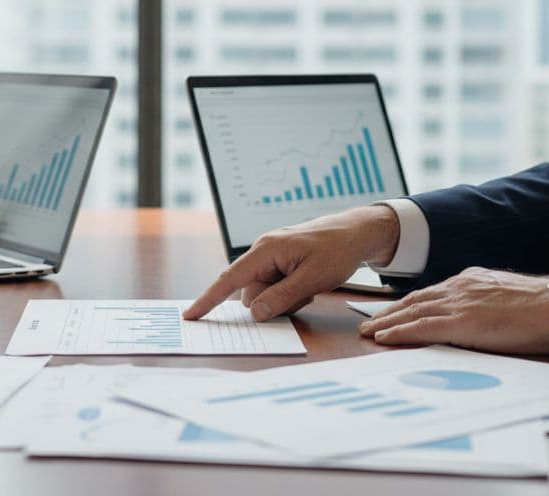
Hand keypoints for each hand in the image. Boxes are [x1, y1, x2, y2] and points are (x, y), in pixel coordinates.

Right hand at [183, 205, 400, 321]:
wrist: (357, 232)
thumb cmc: (336, 250)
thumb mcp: (312, 279)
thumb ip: (282, 297)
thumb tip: (255, 313)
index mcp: (265, 250)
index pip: (229, 279)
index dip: (209, 300)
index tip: (190, 316)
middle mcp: (262, 251)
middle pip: (251, 293)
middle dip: (272, 303)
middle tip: (303, 294)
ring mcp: (271, 256)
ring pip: (264, 293)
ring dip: (284, 299)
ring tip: (309, 287)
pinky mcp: (280, 262)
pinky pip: (275, 287)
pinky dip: (290, 292)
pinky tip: (308, 284)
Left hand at [358, 267, 548, 353]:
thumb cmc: (543, 308)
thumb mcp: (506, 297)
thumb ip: (485, 302)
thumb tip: (477, 315)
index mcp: (470, 281)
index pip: (430, 293)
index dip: (408, 304)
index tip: (391, 312)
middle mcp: (459, 287)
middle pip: (414, 300)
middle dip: (388, 312)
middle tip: (368, 324)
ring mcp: (459, 303)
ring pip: (412, 312)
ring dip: (386, 323)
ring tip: (368, 333)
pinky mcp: (462, 322)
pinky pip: (422, 327)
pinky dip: (399, 332)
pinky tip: (384, 338)